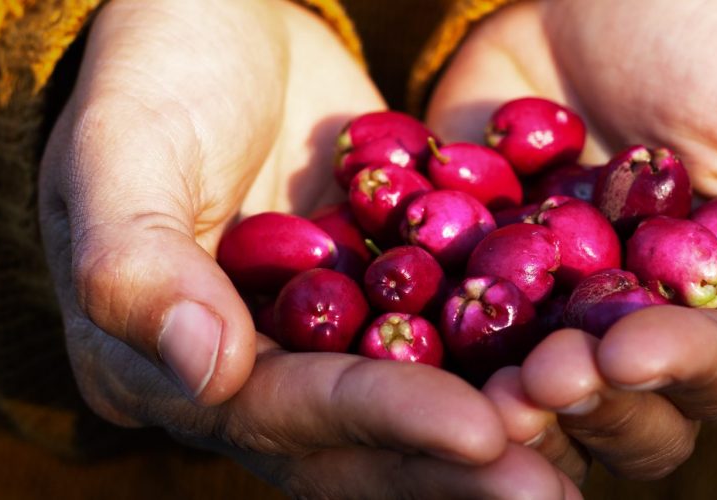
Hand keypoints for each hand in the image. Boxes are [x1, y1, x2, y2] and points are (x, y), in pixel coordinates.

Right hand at [39, 1, 573, 495]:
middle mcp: (247, 381)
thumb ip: (139, 262)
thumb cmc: (147, 70)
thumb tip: (208, 375)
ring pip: (416, 415)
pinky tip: (594, 376)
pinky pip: (452, 350)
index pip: (284, 411)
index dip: (384, 422)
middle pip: (359, 447)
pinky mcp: (382, 306)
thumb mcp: (122, 147)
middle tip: (552, 490)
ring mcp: (320, 347)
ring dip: (501, 439)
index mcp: (160, 367)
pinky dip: (514, 365)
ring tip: (589, 449)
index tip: (479, 433)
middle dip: (456, 473)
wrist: (213, 21)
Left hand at [427, 0, 716, 479]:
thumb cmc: (704, 50)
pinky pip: (455, 352)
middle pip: (634, 418)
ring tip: (491, 386)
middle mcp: (646, 336)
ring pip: (547, 409)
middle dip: (593, 401)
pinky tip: (413, 354)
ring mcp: (557, 324)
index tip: (627, 349)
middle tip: (545, 374)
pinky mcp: (475, 297)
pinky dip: (440, 363)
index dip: (678, 369)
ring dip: (519, 409)